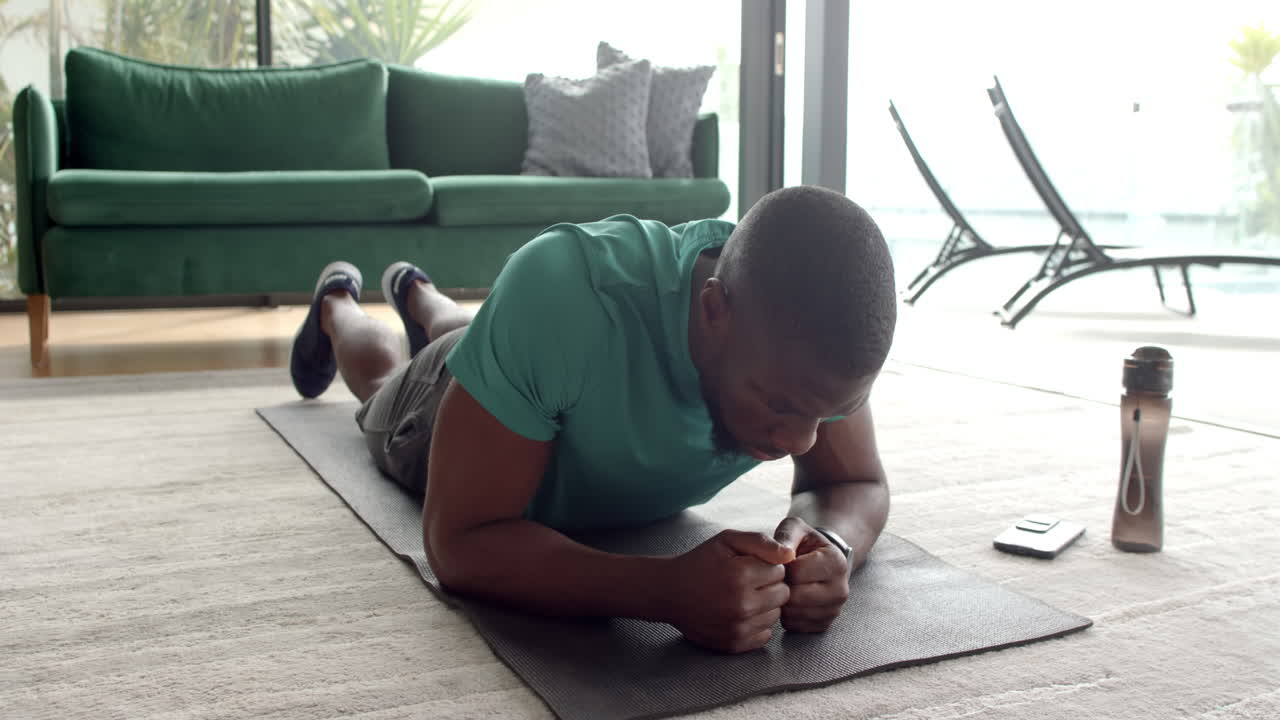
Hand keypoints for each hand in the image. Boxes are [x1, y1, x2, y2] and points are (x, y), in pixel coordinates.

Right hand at [665, 529, 795, 652]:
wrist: (669, 592)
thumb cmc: (701, 562)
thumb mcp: (727, 540)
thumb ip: (761, 543)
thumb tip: (791, 555)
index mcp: (741, 575)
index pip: (781, 571)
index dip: (767, 566)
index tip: (749, 566)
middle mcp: (741, 603)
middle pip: (783, 594)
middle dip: (770, 585)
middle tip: (748, 582)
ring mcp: (738, 626)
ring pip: (776, 615)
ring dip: (765, 606)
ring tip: (742, 597)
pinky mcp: (734, 643)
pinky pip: (765, 635)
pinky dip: (757, 624)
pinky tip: (740, 614)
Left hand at [773, 517, 850, 632]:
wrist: (819, 561)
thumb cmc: (804, 543)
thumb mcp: (796, 528)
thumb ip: (786, 535)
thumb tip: (781, 552)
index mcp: (836, 562)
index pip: (796, 572)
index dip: (781, 567)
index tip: (782, 562)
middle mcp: (841, 589)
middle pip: (795, 596)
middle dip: (781, 586)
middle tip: (780, 577)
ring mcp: (835, 610)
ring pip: (794, 614)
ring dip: (782, 602)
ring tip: (785, 587)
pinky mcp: (824, 625)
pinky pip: (795, 626)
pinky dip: (787, 616)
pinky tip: (789, 600)